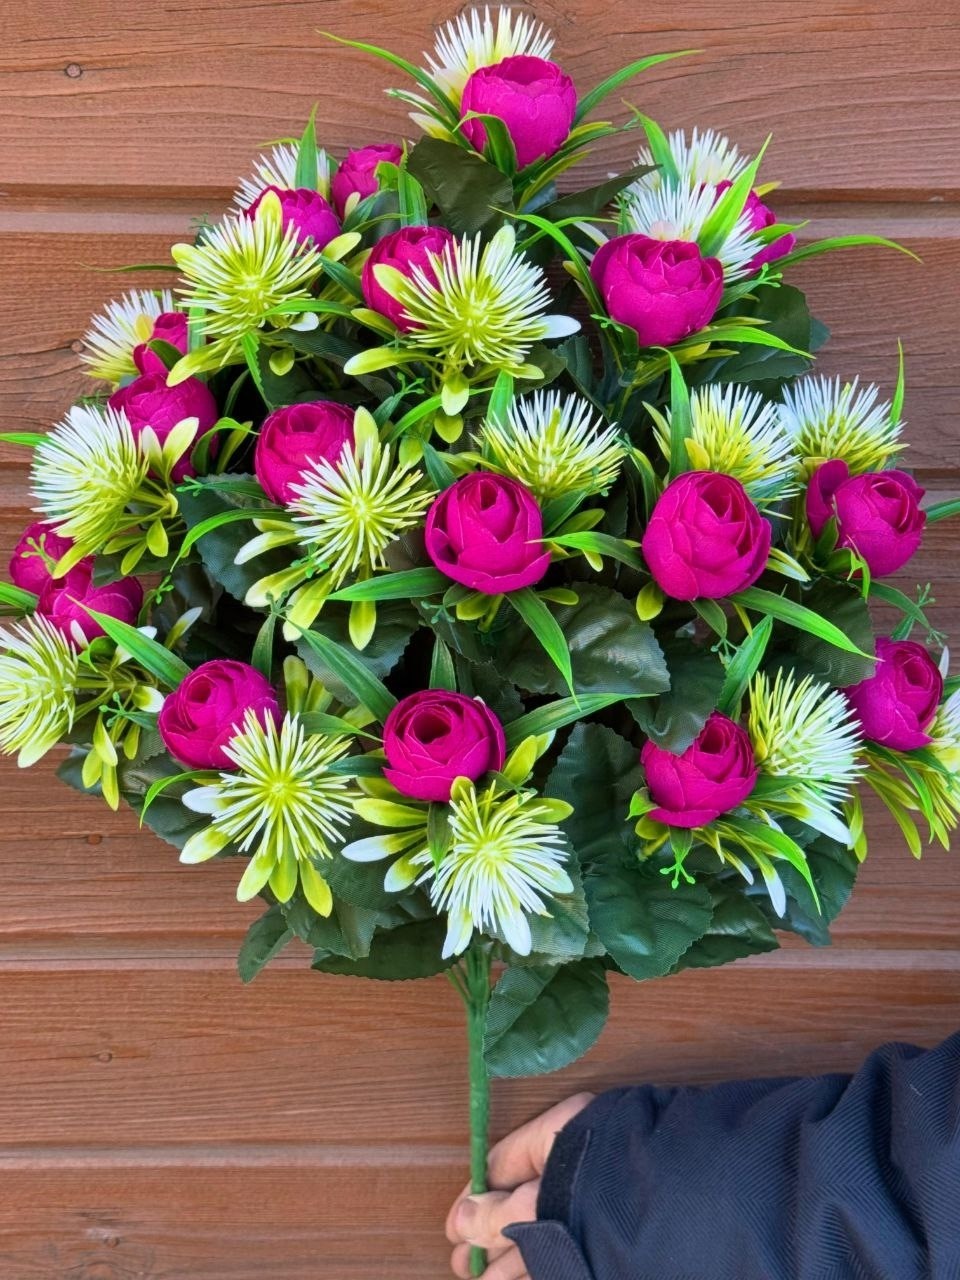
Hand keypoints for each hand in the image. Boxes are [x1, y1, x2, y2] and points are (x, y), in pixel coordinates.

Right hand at [445, 1092, 593, 1278]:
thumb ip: (501, 1213)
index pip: (506, 1161)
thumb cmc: (607, 1191)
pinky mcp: (609, 1238)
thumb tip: (464, 1220)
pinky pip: (562, 1253)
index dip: (476, 1197)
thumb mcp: (544, 1197)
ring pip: (540, 1234)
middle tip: (463, 1266)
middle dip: (489, 1238)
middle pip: (521, 1204)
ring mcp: (596, 1203)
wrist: (680, 1217)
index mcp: (564, 1133)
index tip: (455, 1229)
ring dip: (508, 1261)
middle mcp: (579, 1166)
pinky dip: (537, 1268)